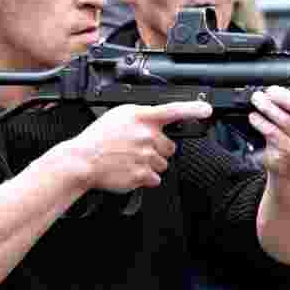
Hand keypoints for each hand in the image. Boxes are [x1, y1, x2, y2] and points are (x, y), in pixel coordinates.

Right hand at [68, 101, 211, 192]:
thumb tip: (157, 121)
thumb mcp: (118, 115)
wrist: (83, 161)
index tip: (207, 111)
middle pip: (170, 147)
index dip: (193, 110)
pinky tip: (130, 170)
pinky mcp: (143, 175)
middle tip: (139, 149)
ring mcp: (146, 156)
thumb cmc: (98, 139)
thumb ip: (142, 116)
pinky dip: (145, 178)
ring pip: (163, 164)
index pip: (173, 110)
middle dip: (158, 149)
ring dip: (151, 164)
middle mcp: (147, 135)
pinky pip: (155, 179)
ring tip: (130, 160)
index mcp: (141, 117)